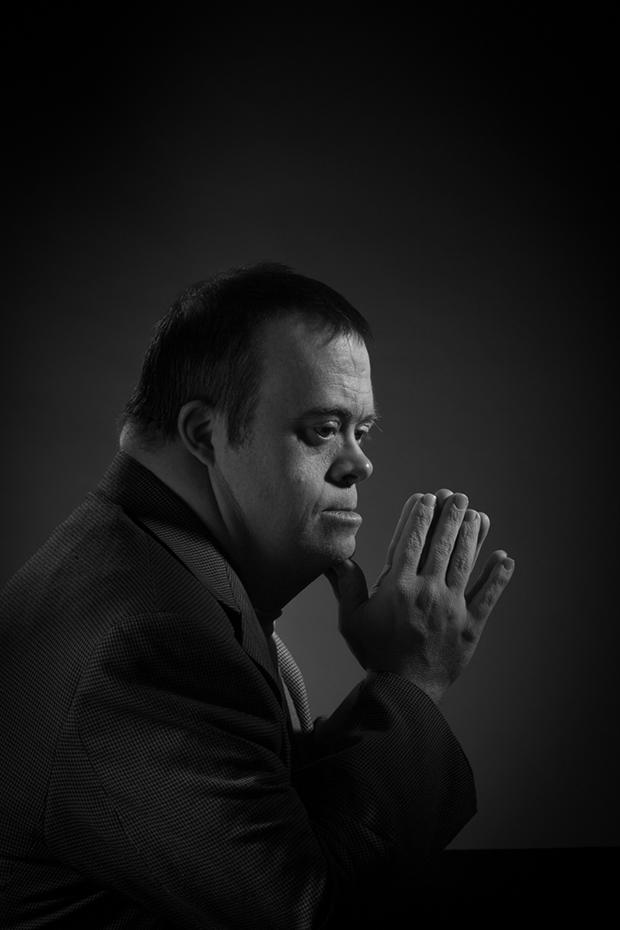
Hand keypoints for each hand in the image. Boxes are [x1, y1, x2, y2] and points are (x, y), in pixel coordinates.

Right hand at [326, 490, 514, 702]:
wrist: (403, 691)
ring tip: (477, 514)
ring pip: (465, 562)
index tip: (427, 497)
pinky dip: (498, 576)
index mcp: (399, 586)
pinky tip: (505, 557)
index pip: (411, 540)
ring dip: (472, 536)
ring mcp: (452, 608)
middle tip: (458, 496)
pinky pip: (488, 596)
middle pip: (442, 544)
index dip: (420, 515)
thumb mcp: (351, 618)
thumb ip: (347, 584)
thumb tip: (335, 557)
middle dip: (451, 516)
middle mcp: (428, 591)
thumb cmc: (375, 653)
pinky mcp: (471, 626)